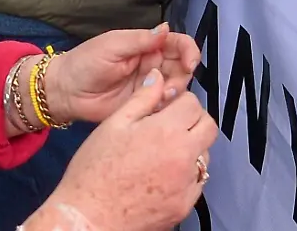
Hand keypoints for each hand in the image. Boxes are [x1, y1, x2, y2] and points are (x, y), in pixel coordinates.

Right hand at [33, 72, 215, 230]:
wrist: (88, 218)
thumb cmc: (94, 173)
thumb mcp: (113, 125)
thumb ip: (142, 98)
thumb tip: (157, 79)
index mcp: (166, 132)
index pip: (193, 103)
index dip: (178, 102)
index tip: (166, 108)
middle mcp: (183, 157)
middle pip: (208, 127)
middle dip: (193, 121)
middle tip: (170, 126)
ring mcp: (186, 184)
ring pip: (204, 155)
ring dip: (191, 148)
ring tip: (161, 153)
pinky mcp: (185, 206)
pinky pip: (197, 182)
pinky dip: (186, 175)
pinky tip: (162, 175)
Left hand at [45, 24, 201, 124]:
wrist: (66, 92)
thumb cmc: (86, 62)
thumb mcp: (113, 46)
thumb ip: (141, 40)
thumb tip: (167, 28)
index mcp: (146, 46)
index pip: (177, 44)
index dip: (189, 51)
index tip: (190, 62)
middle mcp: (152, 65)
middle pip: (181, 67)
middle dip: (183, 75)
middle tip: (171, 86)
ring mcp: (149, 86)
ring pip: (176, 87)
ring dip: (175, 92)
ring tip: (161, 97)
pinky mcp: (143, 106)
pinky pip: (163, 106)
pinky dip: (166, 107)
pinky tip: (156, 108)